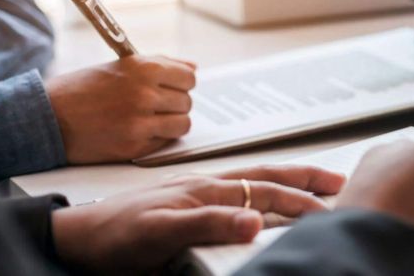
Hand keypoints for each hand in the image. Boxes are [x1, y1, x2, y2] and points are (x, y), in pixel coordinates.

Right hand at [46, 55, 197, 163]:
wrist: (46, 117)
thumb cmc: (83, 88)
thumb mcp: (121, 65)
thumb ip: (162, 64)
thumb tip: (194, 67)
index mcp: (144, 68)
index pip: (189, 78)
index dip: (181, 83)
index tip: (170, 87)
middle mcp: (145, 94)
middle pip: (186, 102)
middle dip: (174, 103)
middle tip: (153, 105)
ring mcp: (140, 123)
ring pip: (183, 124)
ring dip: (171, 122)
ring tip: (150, 119)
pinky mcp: (134, 147)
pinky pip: (165, 142)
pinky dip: (157, 138)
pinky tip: (137, 131)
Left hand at [51, 165, 344, 273]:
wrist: (75, 237)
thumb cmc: (113, 235)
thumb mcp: (159, 232)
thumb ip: (208, 223)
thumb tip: (255, 220)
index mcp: (205, 190)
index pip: (265, 190)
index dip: (300, 200)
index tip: (328, 211)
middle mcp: (206, 186)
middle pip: (266, 175)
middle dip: (304, 178)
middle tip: (338, 182)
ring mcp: (197, 193)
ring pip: (254, 180)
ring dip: (286, 180)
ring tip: (311, 183)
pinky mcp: (188, 205)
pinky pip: (236, 191)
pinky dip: (260, 190)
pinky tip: (261, 197)